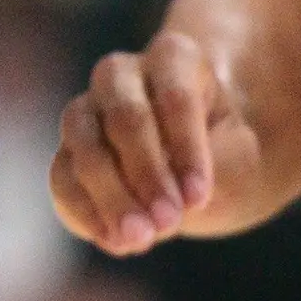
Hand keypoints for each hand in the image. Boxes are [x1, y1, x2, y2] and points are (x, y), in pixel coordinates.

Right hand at [50, 26, 259, 252]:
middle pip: (125, 117)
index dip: (186, 150)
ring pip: (84, 144)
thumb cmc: (225, 155)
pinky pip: (62, 178)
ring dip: (112, 195)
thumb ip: (208, 174)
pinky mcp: (67, 153)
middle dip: (146, 174)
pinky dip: (85, 211)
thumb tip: (153, 212)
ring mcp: (88, 111)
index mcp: (174, 59)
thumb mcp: (239, 160)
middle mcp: (121, 75)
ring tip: (141, 238)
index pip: (175, 98)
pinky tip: (114, 241)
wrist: (198, 169)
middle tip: (170, 222)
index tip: (199, 198)